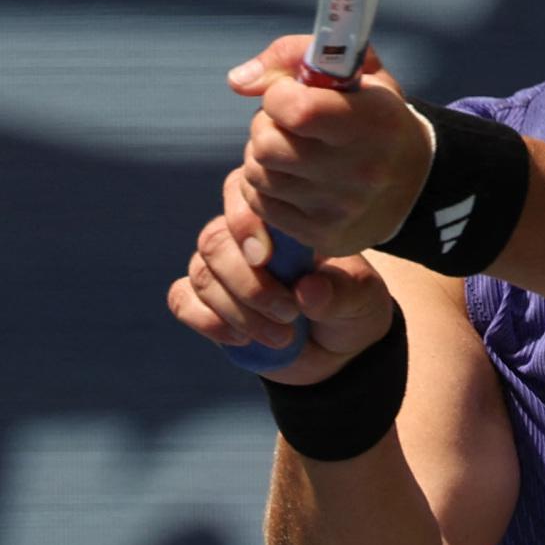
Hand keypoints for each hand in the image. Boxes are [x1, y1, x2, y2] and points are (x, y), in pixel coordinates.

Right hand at [167, 168, 402, 383]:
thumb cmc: (351, 306)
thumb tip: (308, 290)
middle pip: (215, 241)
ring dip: (236, 309)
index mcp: (278, 218)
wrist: (340, 349)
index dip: (244, 222)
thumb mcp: (362, 299)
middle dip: (247, 283)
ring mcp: (220, 271)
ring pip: (201, 274)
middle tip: (288, 313)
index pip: (241, 194)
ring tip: (281, 336)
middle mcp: (241, 237)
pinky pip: (183, 299)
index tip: (266, 258)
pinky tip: (240, 338)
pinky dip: (206, 320)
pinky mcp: (206, 304)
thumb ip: (340, 292)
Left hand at [228, 35, 435, 255]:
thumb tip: (238, 81)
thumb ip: (295, 54)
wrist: (415, 184)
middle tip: (286, 125)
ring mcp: (340, 209)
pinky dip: (264, 187)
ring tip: (290, 150)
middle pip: (267, 146)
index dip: (278, 96)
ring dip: (263, 157)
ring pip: (257, 175)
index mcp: (375, 121)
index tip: (290, 94)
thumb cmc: (374, 115)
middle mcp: (360, 170)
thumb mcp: (356, 70)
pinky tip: (289, 177)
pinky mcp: (322, 236)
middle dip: (266, 127)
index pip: (296, 111)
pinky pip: (259, 205)